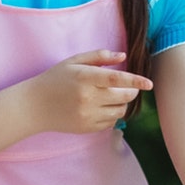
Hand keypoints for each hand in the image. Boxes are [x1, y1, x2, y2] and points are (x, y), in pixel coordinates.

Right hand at [21, 50, 153, 134]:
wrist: (35, 106)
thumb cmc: (55, 79)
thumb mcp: (74, 61)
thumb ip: (99, 56)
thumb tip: (123, 55)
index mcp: (85, 78)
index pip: (116, 79)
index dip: (135, 81)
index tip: (149, 83)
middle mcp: (87, 98)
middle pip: (123, 97)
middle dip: (131, 92)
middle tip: (128, 87)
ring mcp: (87, 115)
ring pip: (119, 111)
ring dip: (122, 103)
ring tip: (112, 96)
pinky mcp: (87, 128)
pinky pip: (110, 123)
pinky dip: (112, 115)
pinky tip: (102, 107)